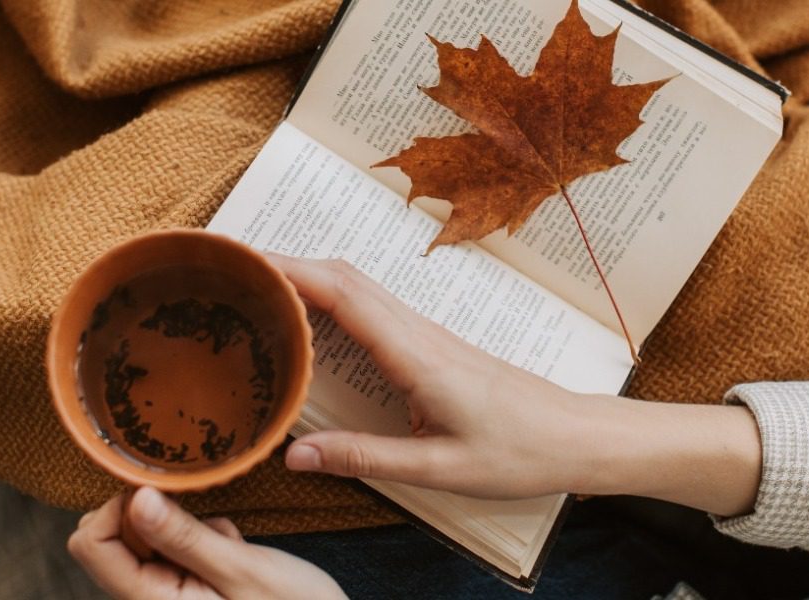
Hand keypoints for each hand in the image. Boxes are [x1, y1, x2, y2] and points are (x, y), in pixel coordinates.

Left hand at [68, 486, 345, 599]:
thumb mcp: (243, 570)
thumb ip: (183, 536)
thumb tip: (134, 497)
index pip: (92, 544)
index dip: (118, 507)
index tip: (161, 491)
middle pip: (112, 539)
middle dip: (154, 516)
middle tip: (204, 522)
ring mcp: (167, 597)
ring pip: (146, 540)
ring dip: (183, 529)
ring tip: (229, 546)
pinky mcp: (186, 590)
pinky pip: (173, 550)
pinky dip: (201, 540)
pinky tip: (234, 553)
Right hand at [270, 256, 761, 515]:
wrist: (575, 435)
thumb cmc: (518, 452)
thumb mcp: (438, 468)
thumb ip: (365, 459)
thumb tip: (295, 454)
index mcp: (415, 354)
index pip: (343, 295)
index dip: (290, 271)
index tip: (244, 262)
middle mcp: (417, 332)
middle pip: (344, 276)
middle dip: (287, 263)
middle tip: (233, 268)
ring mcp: (425, 333)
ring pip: (358, 285)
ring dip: (308, 275)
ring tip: (258, 285)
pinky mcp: (430, 343)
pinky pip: (372, 306)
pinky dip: (333, 297)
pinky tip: (313, 318)